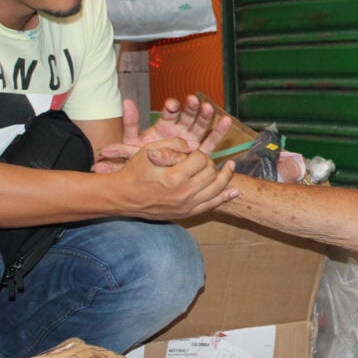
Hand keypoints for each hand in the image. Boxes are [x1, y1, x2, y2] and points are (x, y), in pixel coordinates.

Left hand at [95, 96, 232, 171]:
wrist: (159, 177)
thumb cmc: (144, 164)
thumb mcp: (132, 156)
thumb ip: (120, 151)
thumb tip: (101, 153)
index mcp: (163, 125)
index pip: (168, 112)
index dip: (171, 107)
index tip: (173, 104)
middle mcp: (179, 128)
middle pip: (186, 114)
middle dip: (190, 107)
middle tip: (193, 101)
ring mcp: (192, 136)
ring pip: (200, 123)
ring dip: (205, 115)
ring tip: (209, 108)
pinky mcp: (201, 149)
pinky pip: (211, 139)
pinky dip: (219, 130)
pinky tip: (227, 120)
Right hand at [113, 138, 237, 219]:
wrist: (123, 197)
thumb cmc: (135, 171)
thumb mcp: (150, 150)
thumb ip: (174, 143)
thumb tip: (196, 145)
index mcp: (174, 176)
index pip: (200, 159)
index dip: (199, 152)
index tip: (191, 151)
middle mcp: (183, 193)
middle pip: (210, 172)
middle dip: (210, 162)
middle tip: (204, 158)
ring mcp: (186, 205)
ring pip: (216, 189)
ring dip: (226, 176)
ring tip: (231, 166)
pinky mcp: (186, 213)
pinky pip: (211, 206)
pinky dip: (224, 197)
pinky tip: (234, 190)